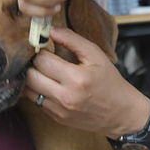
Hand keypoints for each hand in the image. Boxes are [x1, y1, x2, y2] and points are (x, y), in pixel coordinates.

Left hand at [25, 27, 149, 136]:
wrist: (120, 112)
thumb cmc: (110, 81)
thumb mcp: (96, 55)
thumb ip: (72, 39)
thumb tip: (50, 31)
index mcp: (76, 78)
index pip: (42, 60)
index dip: (40, 50)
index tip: (44, 47)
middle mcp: (65, 96)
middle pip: (30, 76)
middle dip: (33, 64)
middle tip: (42, 59)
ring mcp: (59, 110)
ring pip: (28, 91)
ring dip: (32, 78)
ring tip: (43, 71)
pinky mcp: (56, 118)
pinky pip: (36, 102)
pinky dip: (38, 92)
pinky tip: (49, 85)